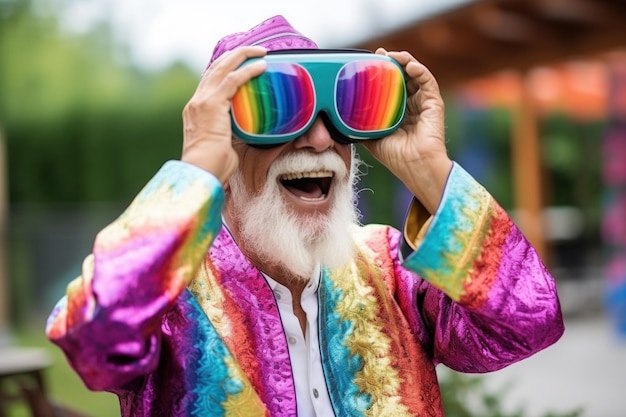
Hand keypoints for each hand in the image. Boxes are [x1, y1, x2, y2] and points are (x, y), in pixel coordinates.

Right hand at [181, 46, 266, 183]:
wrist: (201, 171)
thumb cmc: (213, 168)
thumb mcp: (225, 148)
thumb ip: (234, 138)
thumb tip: (250, 140)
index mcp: (196, 111)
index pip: (208, 82)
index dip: (223, 68)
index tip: (237, 63)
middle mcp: (196, 102)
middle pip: (214, 68)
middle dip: (234, 56)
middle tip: (252, 50)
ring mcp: (202, 101)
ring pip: (222, 68)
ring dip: (242, 56)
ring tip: (260, 52)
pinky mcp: (212, 104)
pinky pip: (233, 80)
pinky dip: (248, 70)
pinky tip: (261, 66)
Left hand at [361, 49, 452, 212]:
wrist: (414, 167)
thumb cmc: (394, 157)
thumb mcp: (370, 137)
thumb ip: (357, 125)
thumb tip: (336, 117)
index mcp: (397, 111)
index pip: (390, 85)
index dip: (381, 72)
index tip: (369, 61)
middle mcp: (411, 104)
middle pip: (402, 76)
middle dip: (392, 62)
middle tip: (379, 54)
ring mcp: (423, 103)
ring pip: (415, 74)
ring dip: (405, 61)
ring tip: (393, 55)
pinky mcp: (434, 104)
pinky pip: (428, 81)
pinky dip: (419, 70)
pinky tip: (408, 65)